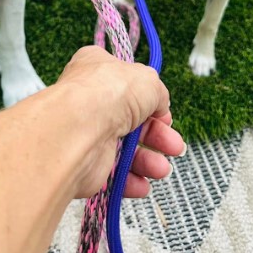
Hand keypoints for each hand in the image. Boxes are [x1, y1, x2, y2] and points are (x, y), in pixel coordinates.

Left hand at [56, 46, 185, 197]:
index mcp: (99, 69)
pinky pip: (112, 173)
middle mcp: (91, 99)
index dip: (150, 101)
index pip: (127, 84)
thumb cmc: (110, 93)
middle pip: (131, 120)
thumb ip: (157, 93)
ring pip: (124, 148)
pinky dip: (130, 180)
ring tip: (162, 169)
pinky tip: (143, 183)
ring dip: (148, 160)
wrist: (78, 128)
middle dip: (157, 136)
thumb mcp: (148, 80)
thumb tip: (159, 105)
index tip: (165, 114)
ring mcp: (88, 130)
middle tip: (175, 147)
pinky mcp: (86, 161)